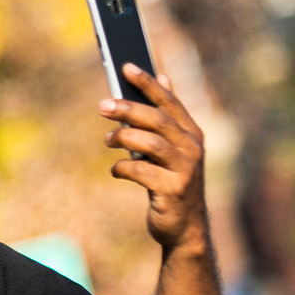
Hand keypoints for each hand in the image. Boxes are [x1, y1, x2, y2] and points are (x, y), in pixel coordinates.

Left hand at [99, 67, 210, 257]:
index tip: (125, 66)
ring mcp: (185, 170)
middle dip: (127, 109)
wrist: (185, 228)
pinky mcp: (173, 190)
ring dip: (122, 138)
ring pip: (149, 143)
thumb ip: (167, 117)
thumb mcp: (173, 148)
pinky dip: (123, 168)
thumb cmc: (172, 181)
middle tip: (102, 105)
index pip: (169, 101)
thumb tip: (164, 77)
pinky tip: (116, 170)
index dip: (148, 83)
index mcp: (192, 134)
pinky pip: (140, 171)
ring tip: (107, 140)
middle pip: (157, 119)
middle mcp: (193, 149)